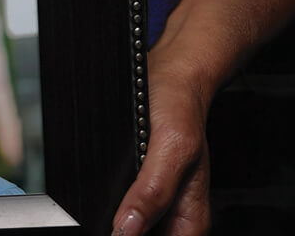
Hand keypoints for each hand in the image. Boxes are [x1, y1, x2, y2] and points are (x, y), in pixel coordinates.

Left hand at [111, 51, 210, 235]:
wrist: (171, 75)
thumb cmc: (179, 105)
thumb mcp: (170, 145)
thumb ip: (153, 190)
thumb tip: (128, 229)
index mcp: (189, 218)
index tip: (113, 227)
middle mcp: (174, 216)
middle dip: (123, 226)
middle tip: (108, 202)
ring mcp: (157, 203)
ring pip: (130, 224)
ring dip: (115, 211)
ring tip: (107, 191)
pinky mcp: (141, 186)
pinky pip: (122, 205)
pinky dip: (110, 197)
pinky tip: (105, 184)